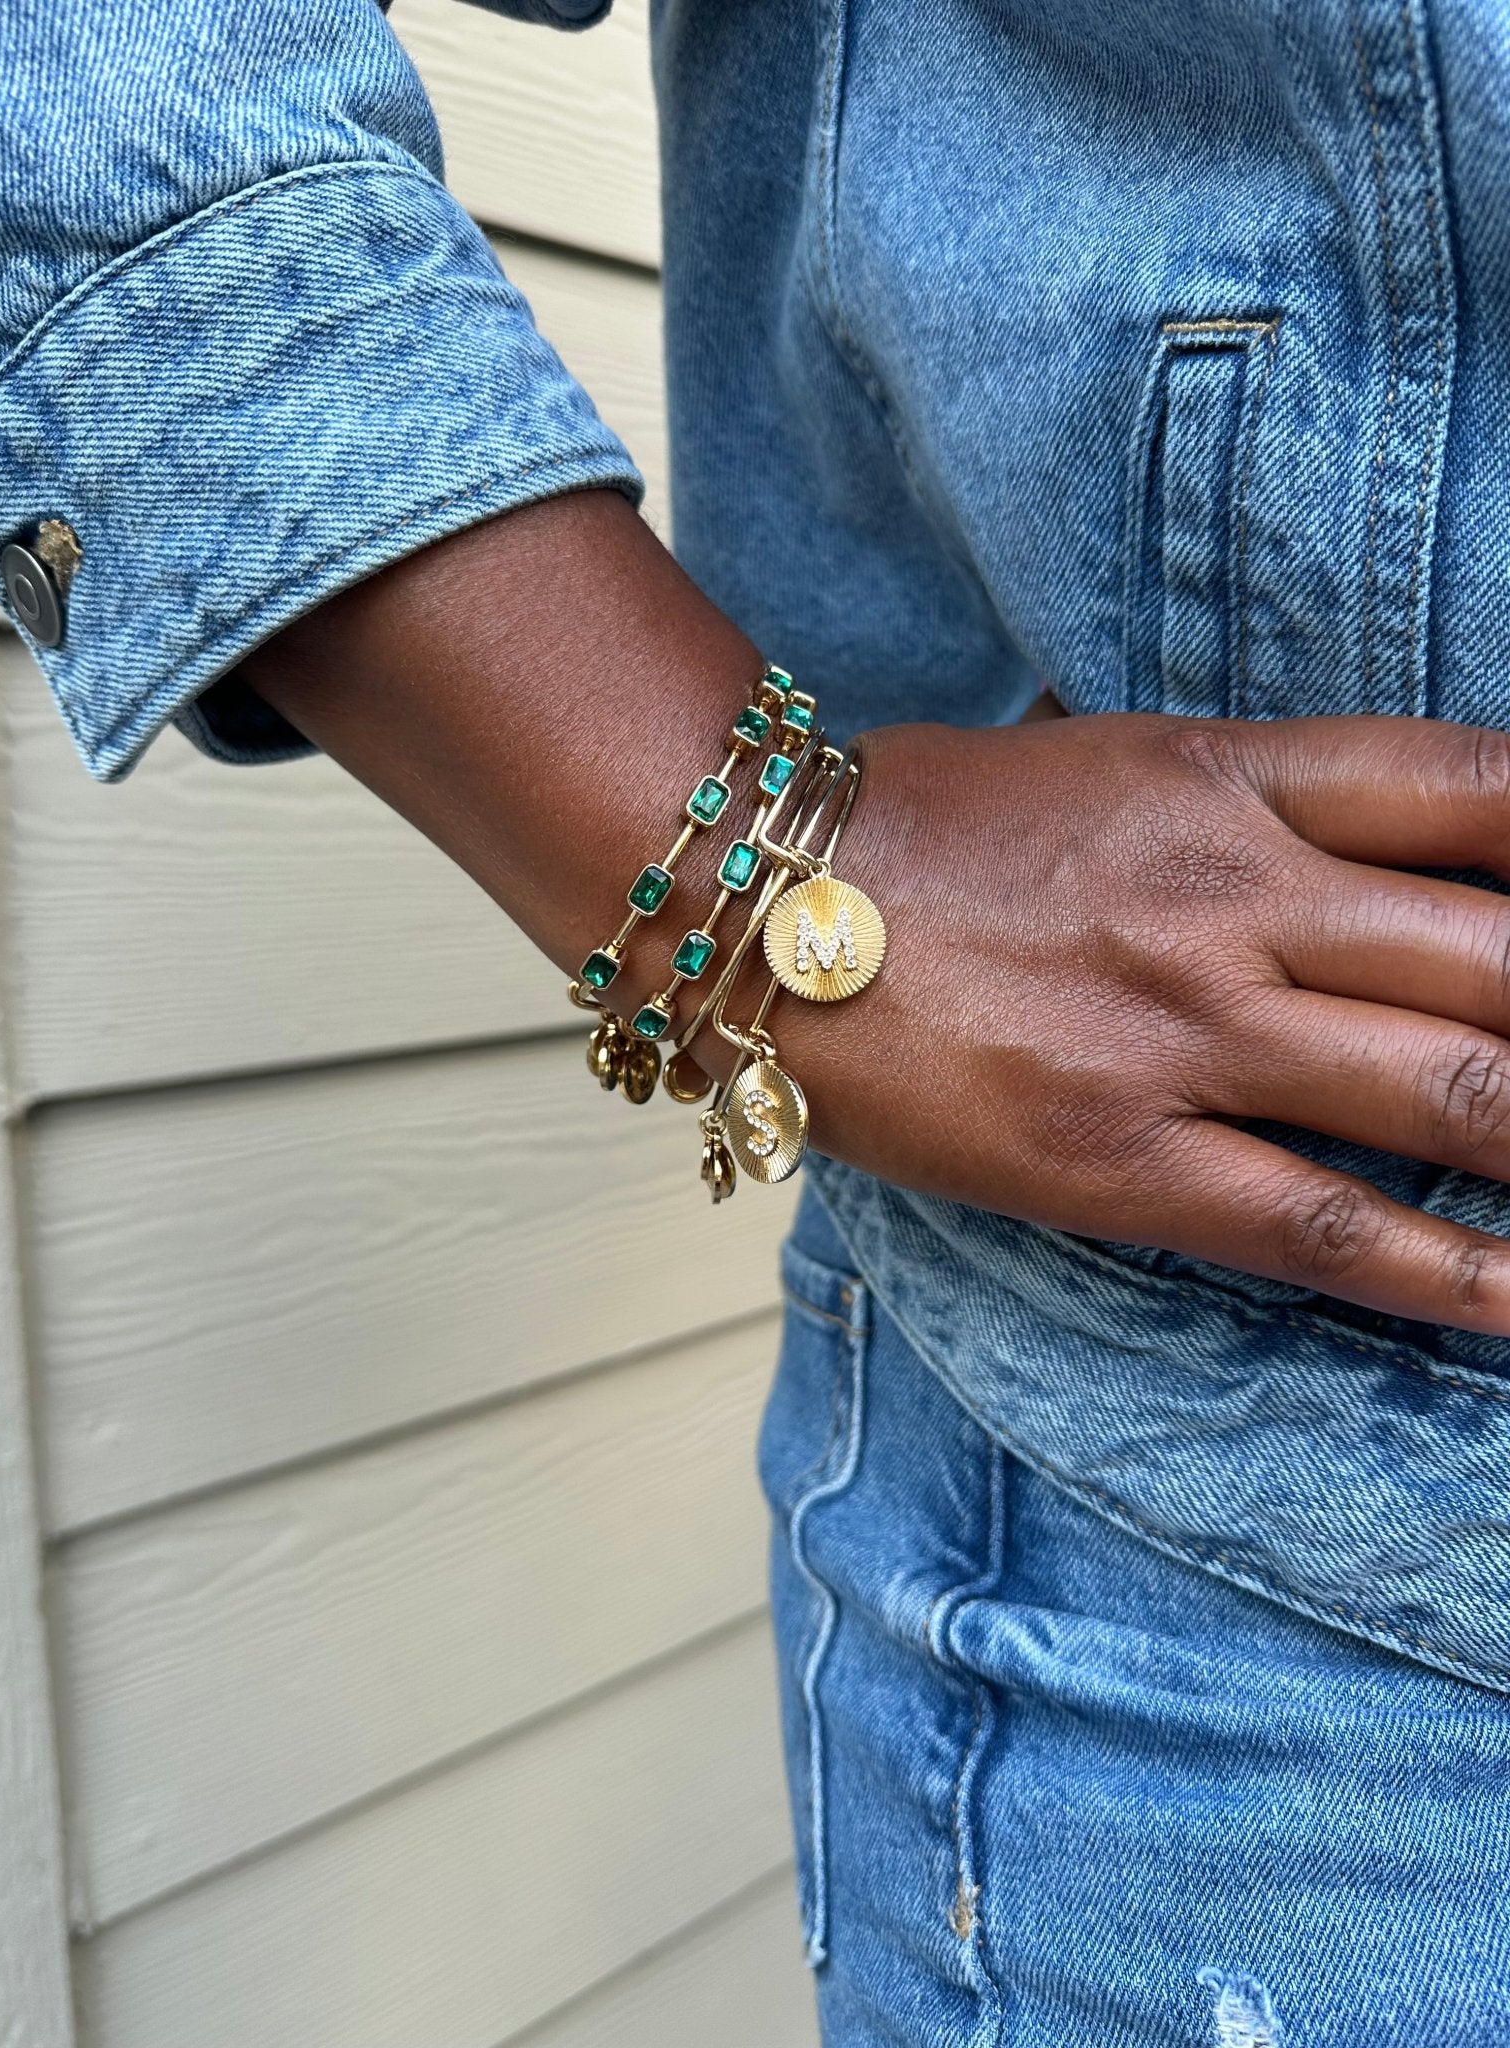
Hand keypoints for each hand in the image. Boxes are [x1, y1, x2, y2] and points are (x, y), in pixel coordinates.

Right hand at [786, 712, 1509, 1332]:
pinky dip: (1455, 1277)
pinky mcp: (1118, 1157)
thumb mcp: (1116, 760)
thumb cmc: (931, 821)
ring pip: (1456, 1093)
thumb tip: (1405, 857)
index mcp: (1235, 779)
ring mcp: (1185, 1032)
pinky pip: (1324, 1226)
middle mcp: (1238, 898)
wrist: (752, 892)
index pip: (1487, 787)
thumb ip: (1266, 800)